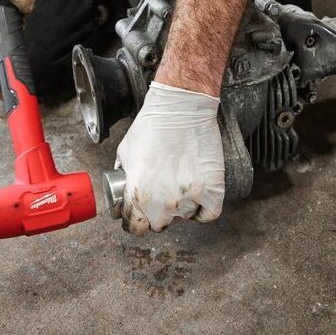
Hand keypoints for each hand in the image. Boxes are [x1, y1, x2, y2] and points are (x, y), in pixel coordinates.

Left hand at [116, 82, 224, 234]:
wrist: (181, 108)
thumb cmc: (152, 125)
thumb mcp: (124, 153)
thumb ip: (123, 179)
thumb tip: (123, 194)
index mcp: (137, 195)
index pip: (134, 226)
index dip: (134, 221)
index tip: (139, 216)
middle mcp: (162, 202)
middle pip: (158, 225)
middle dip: (156, 214)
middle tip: (160, 198)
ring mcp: (189, 198)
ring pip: (183, 218)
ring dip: (180, 208)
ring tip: (179, 186)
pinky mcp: (211, 190)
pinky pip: (208, 214)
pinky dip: (203, 210)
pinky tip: (198, 199)